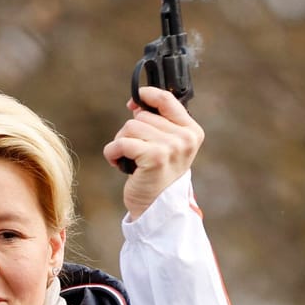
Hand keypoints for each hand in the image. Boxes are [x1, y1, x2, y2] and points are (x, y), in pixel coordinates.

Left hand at [103, 86, 204, 219]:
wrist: (157, 208)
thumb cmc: (158, 176)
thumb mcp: (166, 146)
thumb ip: (157, 122)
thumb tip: (135, 102)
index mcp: (192, 131)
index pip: (167, 99)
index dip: (147, 96)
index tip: (135, 101)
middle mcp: (185, 138)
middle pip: (142, 115)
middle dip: (131, 132)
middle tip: (135, 152)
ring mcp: (172, 147)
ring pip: (130, 127)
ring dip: (121, 143)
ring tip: (129, 159)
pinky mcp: (154, 157)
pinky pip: (122, 142)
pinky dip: (112, 152)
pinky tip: (118, 163)